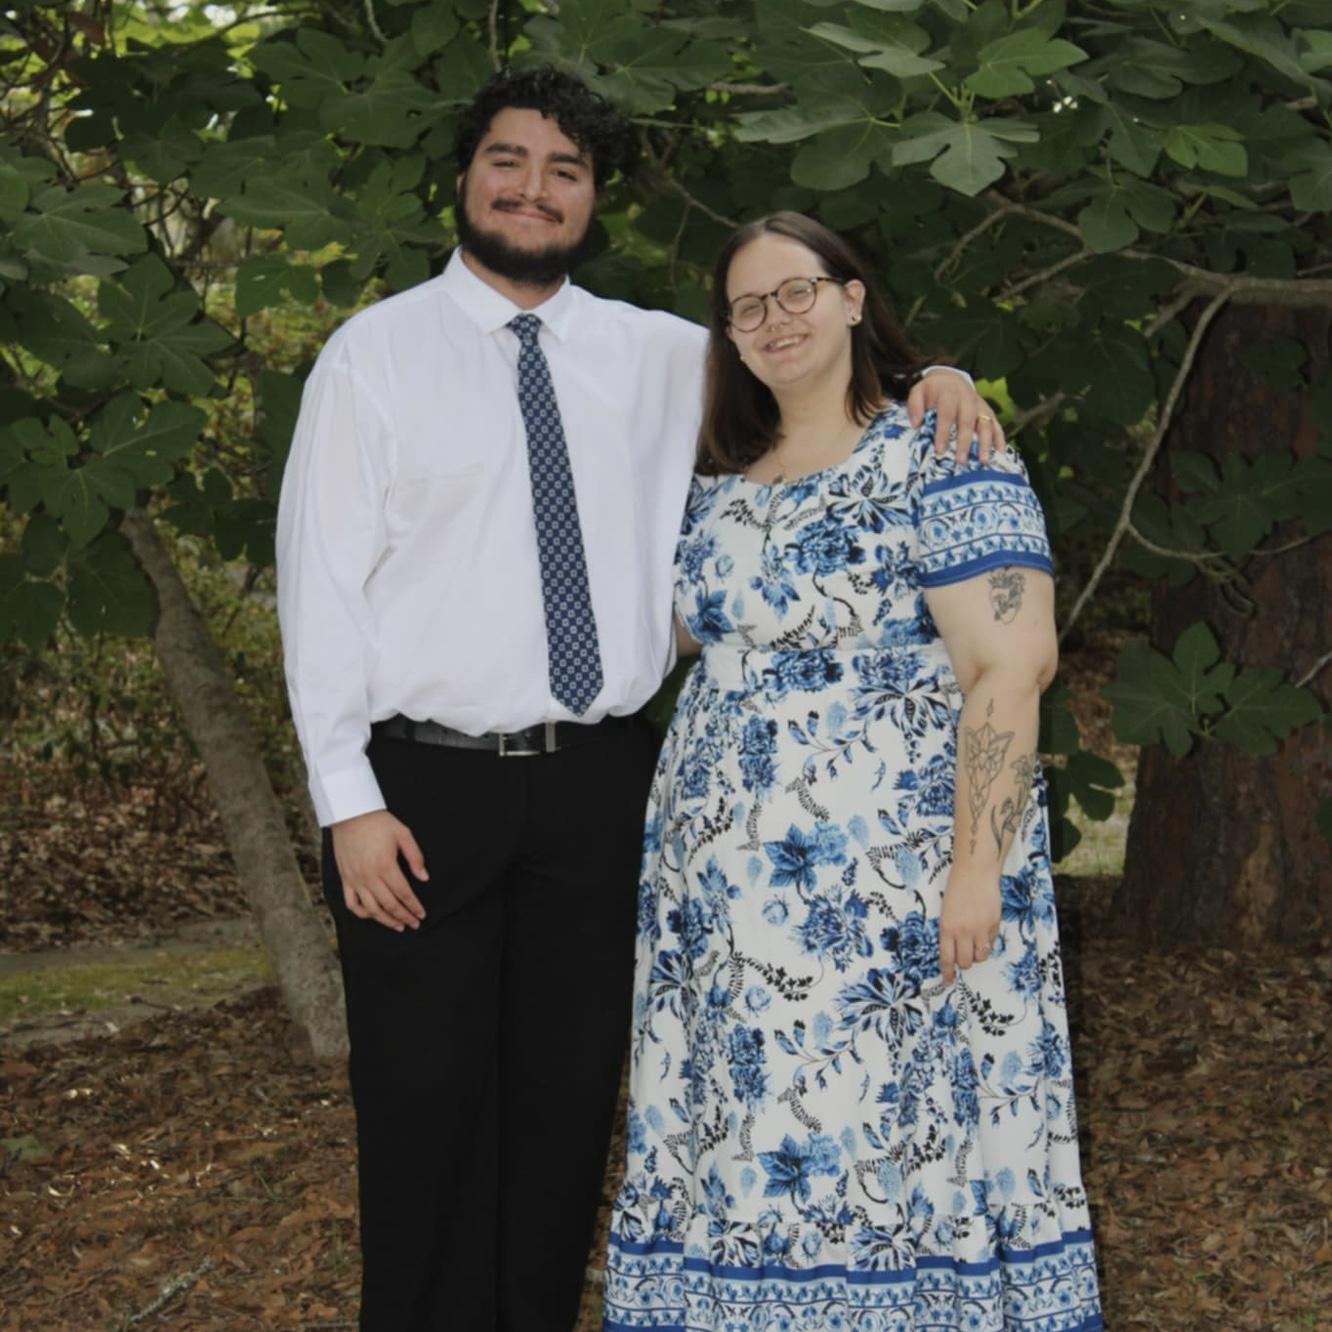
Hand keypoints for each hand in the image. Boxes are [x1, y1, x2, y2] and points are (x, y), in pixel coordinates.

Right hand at [331, 810, 427, 931]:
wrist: (349, 813)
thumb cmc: (378, 822)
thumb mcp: (403, 834)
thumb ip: (415, 857)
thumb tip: (424, 878)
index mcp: (385, 865)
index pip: (403, 893)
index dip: (414, 906)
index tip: (422, 915)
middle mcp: (369, 876)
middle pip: (389, 905)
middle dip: (404, 917)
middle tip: (414, 924)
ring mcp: (355, 879)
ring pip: (371, 909)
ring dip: (385, 920)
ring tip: (398, 926)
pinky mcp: (345, 879)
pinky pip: (351, 903)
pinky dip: (362, 913)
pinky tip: (373, 915)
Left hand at [907, 370, 1005, 463]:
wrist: (950, 379)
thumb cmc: (932, 391)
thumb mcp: (918, 392)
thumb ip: (914, 406)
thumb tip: (915, 424)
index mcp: (949, 394)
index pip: (947, 415)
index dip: (944, 433)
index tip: (940, 451)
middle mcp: (968, 399)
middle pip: (968, 422)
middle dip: (965, 443)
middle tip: (960, 461)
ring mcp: (980, 406)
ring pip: (986, 424)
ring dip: (985, 443)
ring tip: (983, 461)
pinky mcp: (988, 412)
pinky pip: (997, 426)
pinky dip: (1000, 440)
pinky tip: (1000, 454)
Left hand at [939, 865, 999, 984]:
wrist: (975, 871)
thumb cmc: (956, 889)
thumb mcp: (946, 911)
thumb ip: (949, 931)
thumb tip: (954, 952)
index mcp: (947, 927)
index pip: (947, 958)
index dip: (948, 972)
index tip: (948, 980)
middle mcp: (963, 930)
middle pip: (965, 962)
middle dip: (964, 963)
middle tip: (964, 956)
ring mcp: (980, 928)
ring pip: (981, 956)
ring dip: (977, 954)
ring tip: (974, 942)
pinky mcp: (994, 924)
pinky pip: (991, 943)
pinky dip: (987, 941)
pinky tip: (983, 930)